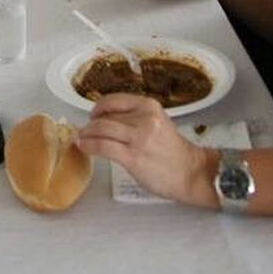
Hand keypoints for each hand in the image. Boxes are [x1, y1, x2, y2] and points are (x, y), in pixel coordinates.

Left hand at [77, 95, 214, 205]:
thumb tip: (106, 120)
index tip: (93, 116)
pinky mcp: (132, 156)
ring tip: (81, 139)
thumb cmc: (174, 152)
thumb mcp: (157, 123)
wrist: (191, 173)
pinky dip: (88, 146)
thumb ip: (135, 118)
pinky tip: (83, 147)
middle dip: (90, 124)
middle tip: (85, 131)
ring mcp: (138, 137)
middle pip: (105, 116)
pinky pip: (102, 146)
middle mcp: (143, 118)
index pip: (114, 100)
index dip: (99, 108)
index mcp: (149, 106)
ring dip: (86, 134)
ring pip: (100, 129)